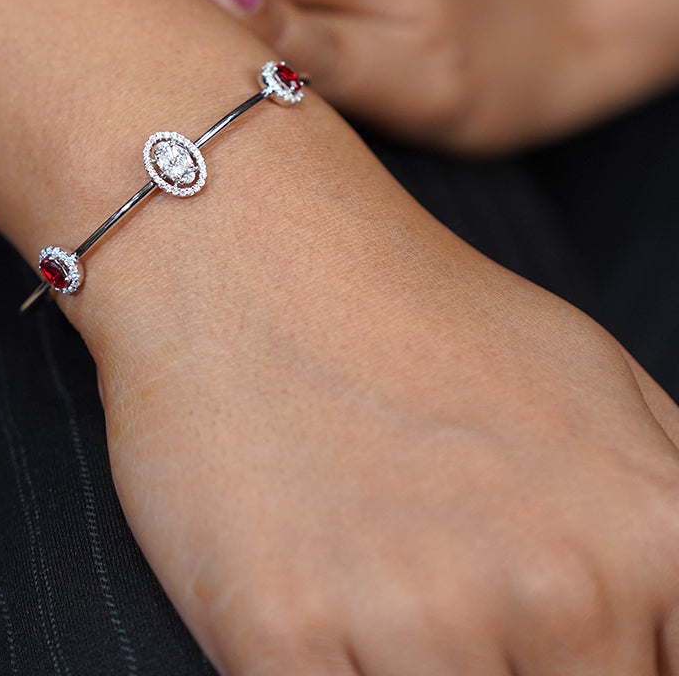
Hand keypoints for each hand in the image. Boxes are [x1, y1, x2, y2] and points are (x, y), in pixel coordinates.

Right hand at [77, 153, 678, 675]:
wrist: (245, 247)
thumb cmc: (410, 307)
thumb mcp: (597, 381)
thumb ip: (670, 516)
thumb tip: (669, 623)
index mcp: (649, 532)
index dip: (609, 663)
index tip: (540, 635)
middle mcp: (551, 588)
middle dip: (513, 668)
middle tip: (446, 583)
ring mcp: (410, 616)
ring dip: (417, 669)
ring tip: (379, 577)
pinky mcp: (280, 632)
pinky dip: (334, 675)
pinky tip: (321, 607)